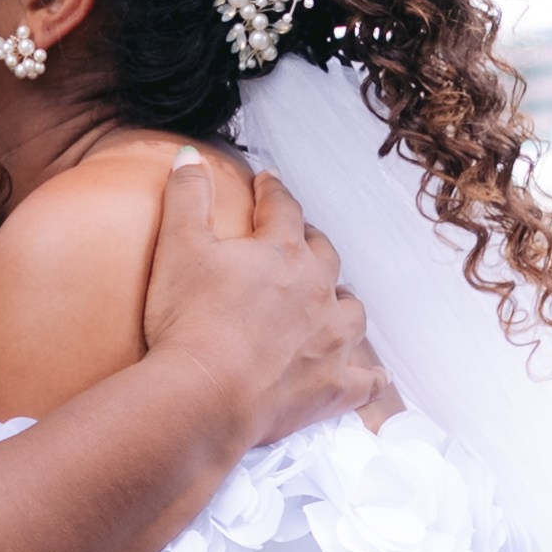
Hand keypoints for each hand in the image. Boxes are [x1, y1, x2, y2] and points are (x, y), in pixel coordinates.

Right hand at [143, 158, 384, 449]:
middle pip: (324, 256)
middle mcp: (317, 290)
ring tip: (330, 301)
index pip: (282, 208)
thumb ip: (186, 197)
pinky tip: (374, 378)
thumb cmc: (190, 321)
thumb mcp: (177, 248)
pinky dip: (370, 378)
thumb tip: (189, 157)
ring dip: (342, 302)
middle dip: (310, 244)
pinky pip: (365, 381)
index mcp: (281, 253)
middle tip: (296, 241)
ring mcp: (331, 340)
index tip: (267, 183)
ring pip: (351, 310)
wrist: (206, 395)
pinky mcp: (333, 387)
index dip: (273, 192)